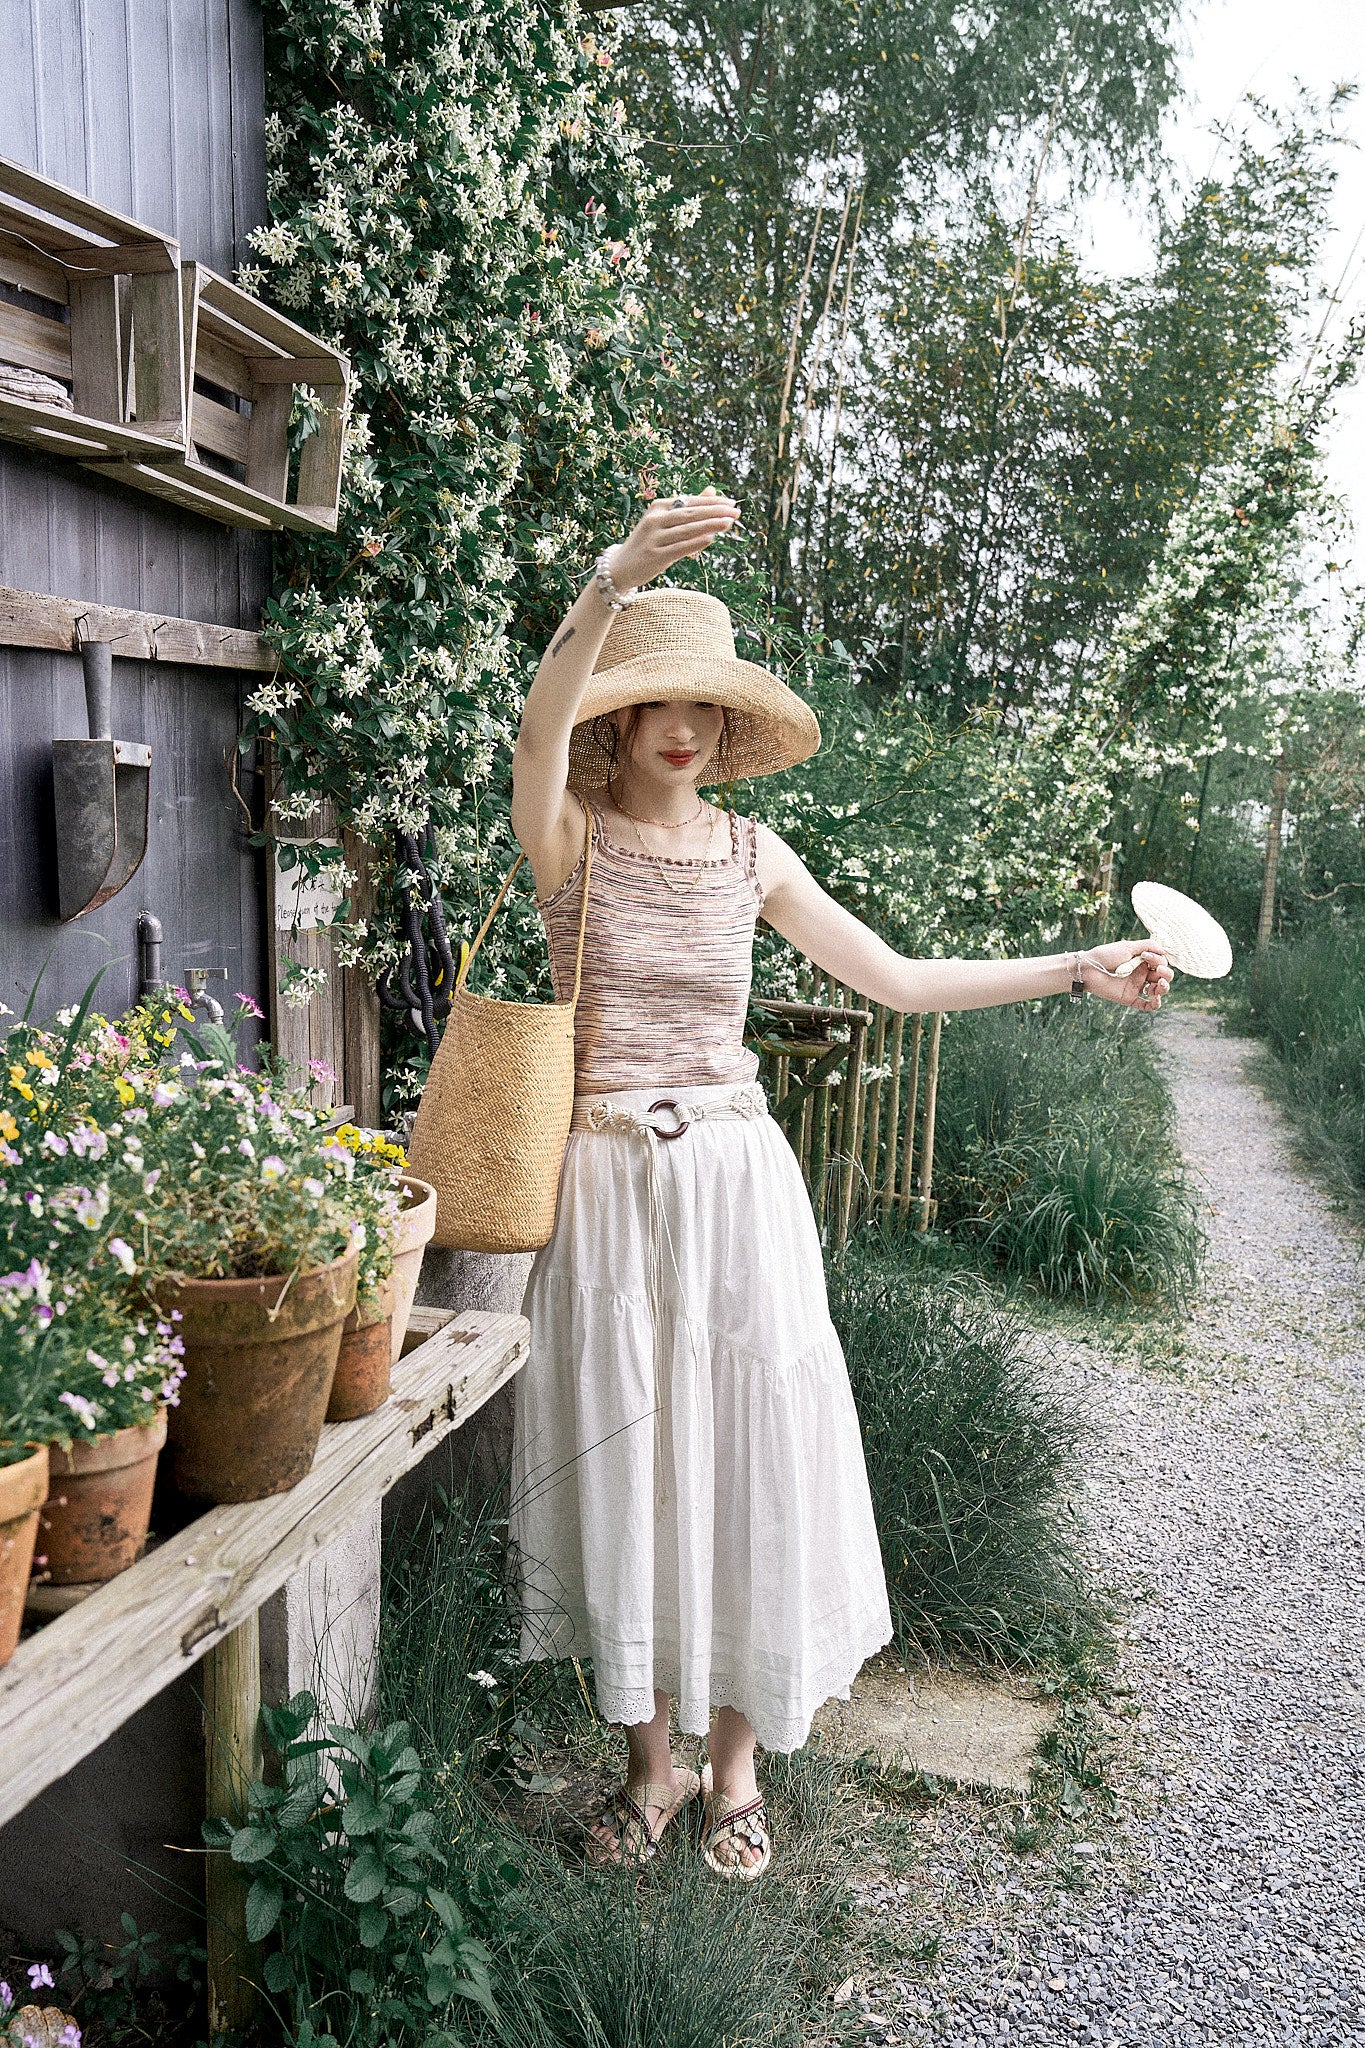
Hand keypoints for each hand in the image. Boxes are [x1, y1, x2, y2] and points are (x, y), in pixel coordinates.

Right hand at [609, 486, 739, 590]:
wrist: (620, 567)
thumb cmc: (648, 542)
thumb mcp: (665, 522)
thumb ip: (688, 508)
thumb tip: (712, 490)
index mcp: (658, 507)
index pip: (690, 502)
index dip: (712, 502)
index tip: (732, 503)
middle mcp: (655, 520)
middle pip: (690, 513)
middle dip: (715, 512)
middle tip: (736, 512)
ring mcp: (654, 538)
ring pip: (687, 529)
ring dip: (709, 525)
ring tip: (728, 523)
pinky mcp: (655, 556)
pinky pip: (679, 548)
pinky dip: (695, 543)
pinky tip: (711, 539)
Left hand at [1081, 940, 1172, 1009]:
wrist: (1088, 969)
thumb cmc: (1105, 955)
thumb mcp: (1127, 946)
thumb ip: (1148, 945)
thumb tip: (1165, 950)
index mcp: (1142, 961)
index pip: (1162, 962)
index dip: (1160, 960)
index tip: (1145, 956)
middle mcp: (1141, 974)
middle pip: (1164, 977)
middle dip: (1166, 974)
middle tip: (1158, 971)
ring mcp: (1136, 986)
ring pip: (1158, 991)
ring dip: (1164, 988)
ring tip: (1159, 984)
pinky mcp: (1129, 998)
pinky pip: (1146, 1005)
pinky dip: (1154, 1004)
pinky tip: (1156, 999)